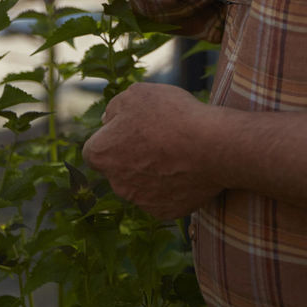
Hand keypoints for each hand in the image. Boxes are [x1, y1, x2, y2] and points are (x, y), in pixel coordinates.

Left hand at [82, 82, 222, 218]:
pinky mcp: (164, 212)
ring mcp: (140, 200)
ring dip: (151, 171)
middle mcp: (116, 183)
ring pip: (139, 184)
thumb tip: (108, 120)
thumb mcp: (137, 94)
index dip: (113, 135)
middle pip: (118, 168)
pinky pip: (162, 197)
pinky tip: (186, 168)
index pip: (95, 149)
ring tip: (177, 151)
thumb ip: (115, 107)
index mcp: (102, 154)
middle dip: (132, 155)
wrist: (211, 147)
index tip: (134, 126)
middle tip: (158, 137)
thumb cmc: (172, 116)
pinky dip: (170, 185)